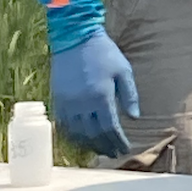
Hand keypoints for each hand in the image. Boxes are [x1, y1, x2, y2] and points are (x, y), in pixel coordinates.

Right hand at [51, 29, 139, 156]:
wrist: (75, 37)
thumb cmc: (103, 52)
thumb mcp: (123, 70)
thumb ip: (130, 95)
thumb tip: (134, 118)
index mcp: (101, 96)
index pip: (111, 128)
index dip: (118, 142)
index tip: (125, 148)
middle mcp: (83, 103)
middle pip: (94, 135)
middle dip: (106, 146)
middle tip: (114, 153)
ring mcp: (68, 103)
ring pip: (78, 134)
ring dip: (90, 145)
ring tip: (100, 149)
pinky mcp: (57, 100)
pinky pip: (64, 126)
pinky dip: (73, 136)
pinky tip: (81, 139)